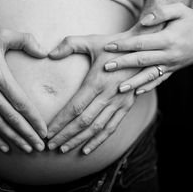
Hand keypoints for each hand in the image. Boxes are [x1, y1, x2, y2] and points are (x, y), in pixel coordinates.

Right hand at [0, 26, 47, 153]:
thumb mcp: (3, 35)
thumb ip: (26, 41)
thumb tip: (44, 52)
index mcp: (0, 77)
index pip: (21, 104)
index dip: (34, 119)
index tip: (44, 132)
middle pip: (12, 118)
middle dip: (27, 134)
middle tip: (40, 147)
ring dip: (12, 138)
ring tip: (26, 149)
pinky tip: (3, 147)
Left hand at [46, 32, 139, 154]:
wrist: (145, 49)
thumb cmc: (114, 45)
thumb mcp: (92, 41)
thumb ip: (70, 44)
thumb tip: (50, 53)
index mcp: (97, 81)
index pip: (75, 108)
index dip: (60, 122)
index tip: (47, 131)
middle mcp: (109, 95)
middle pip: (83, 122)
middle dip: (65, 135)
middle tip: (50, 145)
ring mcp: (120, 103)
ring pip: (97, 128)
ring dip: (79, 141)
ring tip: (63, 149)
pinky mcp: (127, 107)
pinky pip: (111, 128)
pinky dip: (98, 141)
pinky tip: (86, 150)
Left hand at [103, 3, 192, 94]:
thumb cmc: (191, 19)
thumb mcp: (179, 9)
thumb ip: (161, 13)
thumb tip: (142, 22)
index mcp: (169, 38)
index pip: (141, 43)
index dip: (124, 45)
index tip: (109, 46)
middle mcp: (170, 54)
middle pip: (142, 60)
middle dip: (123, 64)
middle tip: (106, 66)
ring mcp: (172, 64)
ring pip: (150, 75)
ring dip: (134, 82)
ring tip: (119, 88)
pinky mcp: (173, 70)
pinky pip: (159, 81)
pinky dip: (148, 87)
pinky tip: (136, 93)